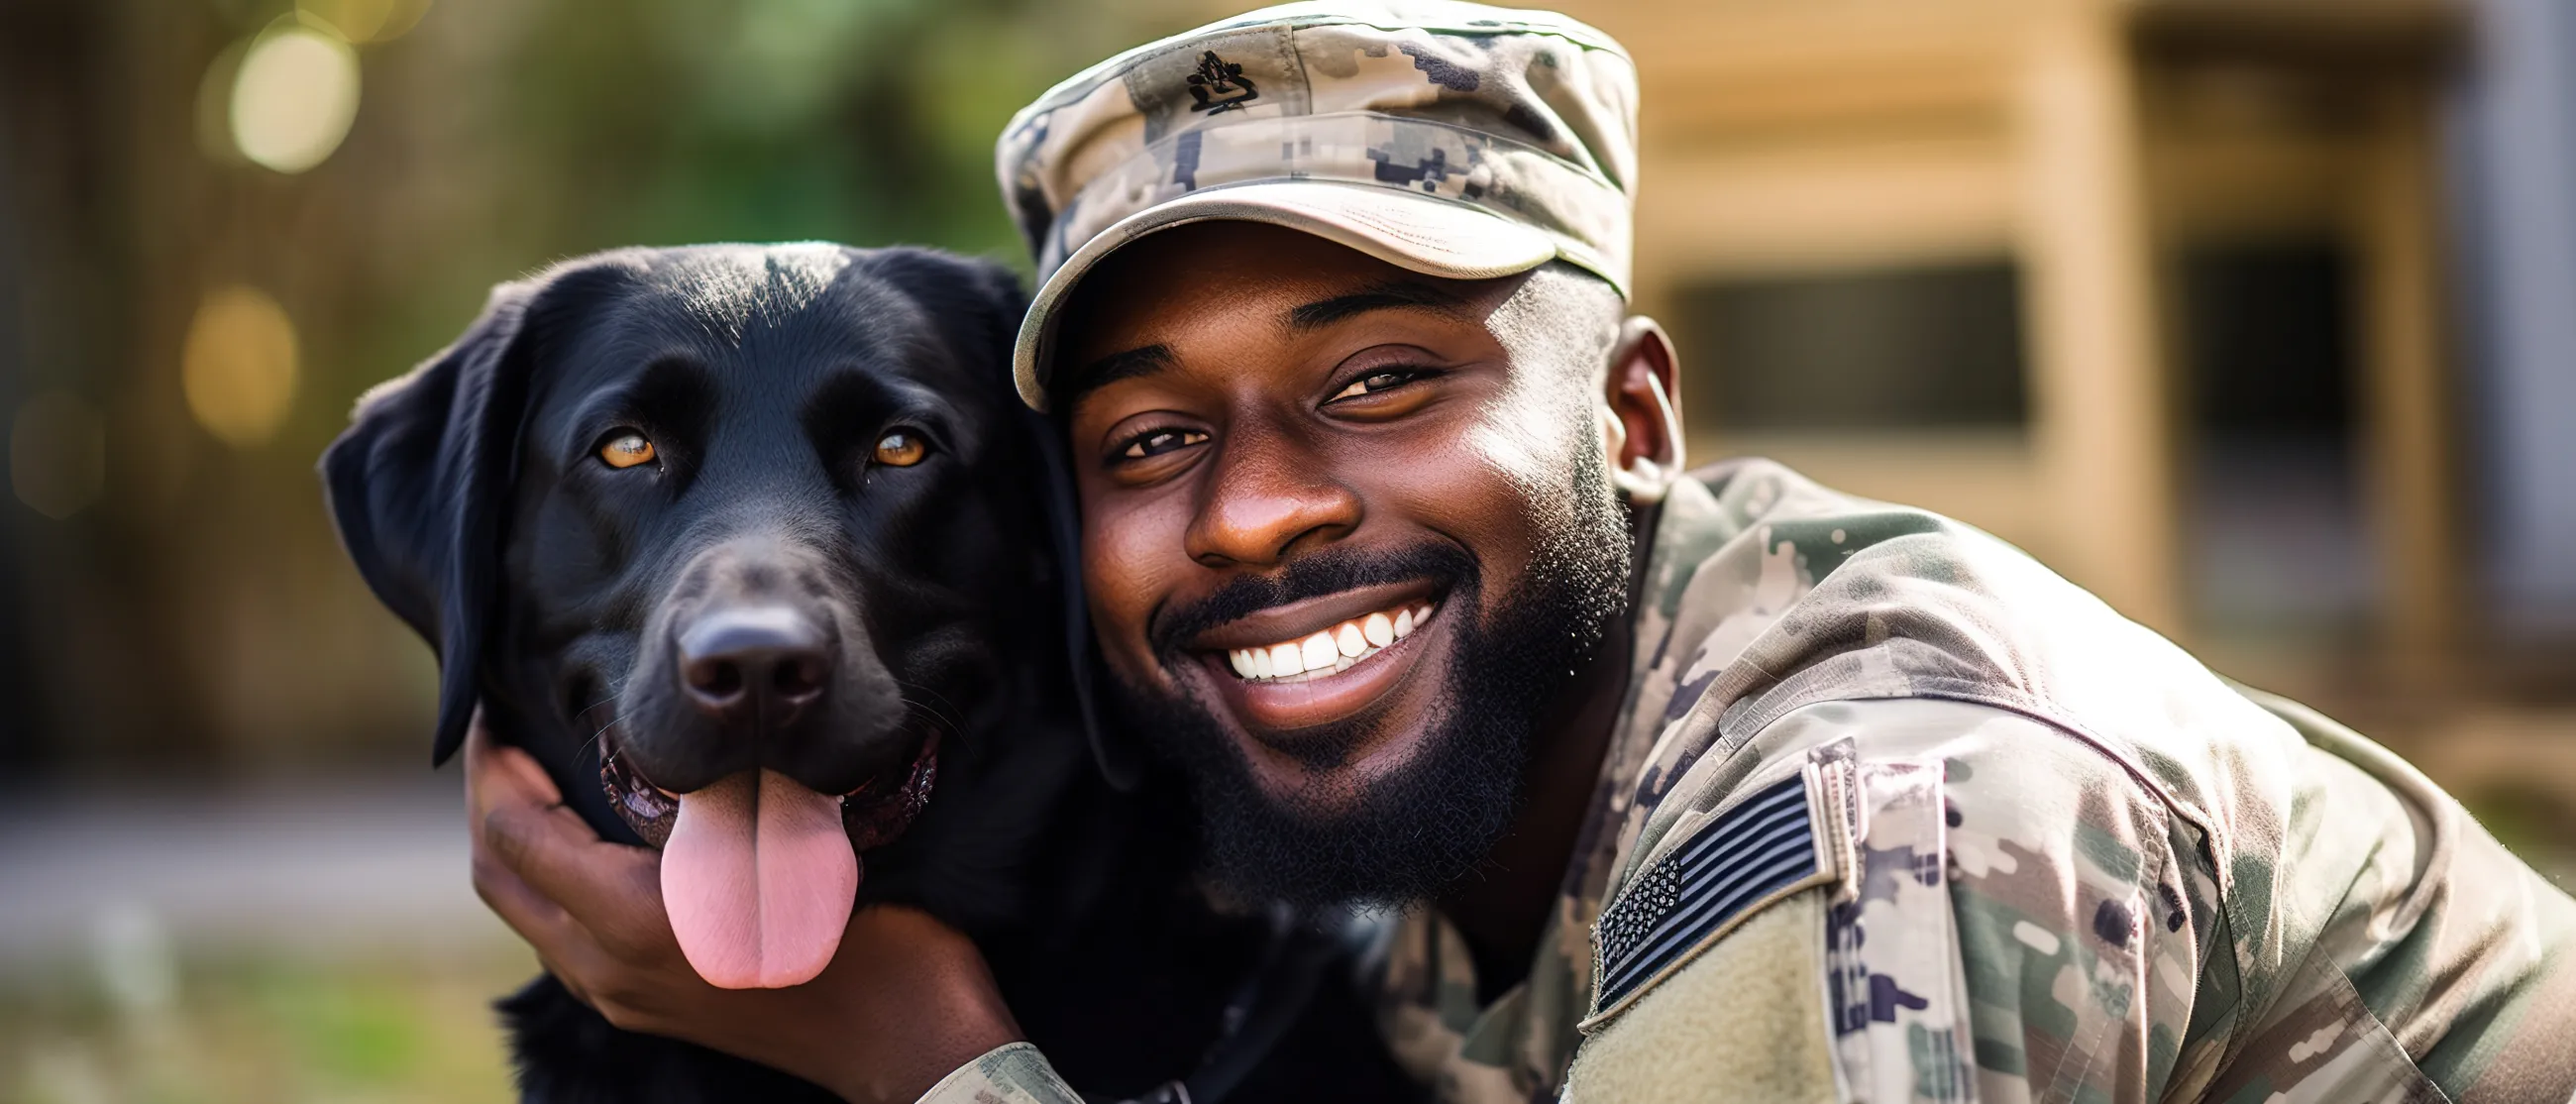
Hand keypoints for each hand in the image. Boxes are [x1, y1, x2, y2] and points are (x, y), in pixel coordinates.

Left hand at [464, 714, 1021, 1102]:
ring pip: (526, 911)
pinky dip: (551, 879)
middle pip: (498, 876)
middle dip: (489, 797)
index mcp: (633, 920)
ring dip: (516, 841)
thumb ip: (715, 792)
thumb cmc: (867, 931)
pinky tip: (586, 839)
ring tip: (536, 775)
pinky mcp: (643, 1007)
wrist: (903, 1037)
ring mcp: (620, 996)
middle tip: (504, 733)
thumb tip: (666, 725)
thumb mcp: (792, 840)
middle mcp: (607, 966)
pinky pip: (562, 937)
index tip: (495, 707)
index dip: (493, 763)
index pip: (517, 833)